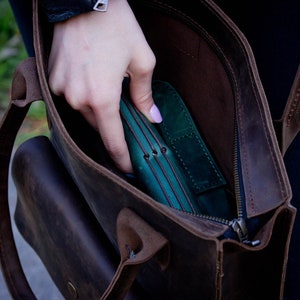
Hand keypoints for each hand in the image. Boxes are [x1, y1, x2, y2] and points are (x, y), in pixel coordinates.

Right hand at [48, 0, 160, 172]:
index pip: (112, 141)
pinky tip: (94, 82)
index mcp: (102, 98)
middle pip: (99, 127)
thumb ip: (144, 96)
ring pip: (84, 113)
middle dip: (112, 126)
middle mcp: (77, 99)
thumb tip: (152, 118)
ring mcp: (62, 90)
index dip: (121, 158)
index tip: (128, 169)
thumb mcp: (141, 61)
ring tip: (109, 91)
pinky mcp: (53, 80)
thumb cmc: (117, 27)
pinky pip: (71, 99)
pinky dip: (85, 97)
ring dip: (98, 110)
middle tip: (125, 118)